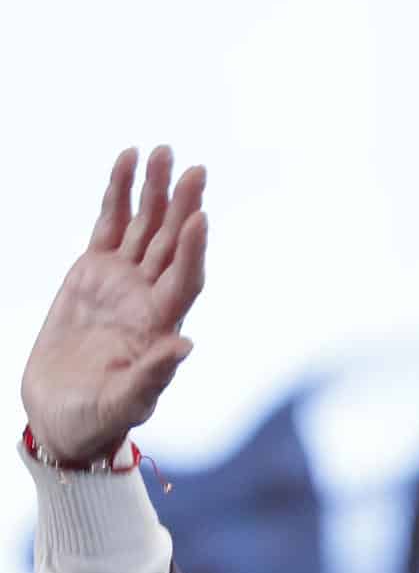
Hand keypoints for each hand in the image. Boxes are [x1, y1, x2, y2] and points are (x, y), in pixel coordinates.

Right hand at [21, 145, 206, 463]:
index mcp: (160, 328)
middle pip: (171, 245)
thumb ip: (153, 376)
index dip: (192, 250)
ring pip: (143, 227)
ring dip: (154, 191)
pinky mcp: (93, 272)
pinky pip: (110, 225)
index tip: (200, 217)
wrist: (63, 418)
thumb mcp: (124, 404)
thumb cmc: (97, 420)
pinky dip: (118, 194)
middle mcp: (148, 299)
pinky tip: (126, 161)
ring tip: (162, 151)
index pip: (184, 280)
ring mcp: (122, 282)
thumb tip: (185, 345)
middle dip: (182, 206)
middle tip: (194, 168)